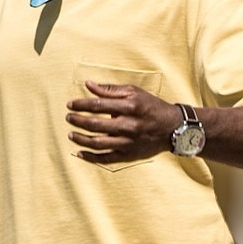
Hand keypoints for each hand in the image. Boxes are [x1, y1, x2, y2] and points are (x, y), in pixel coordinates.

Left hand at [66, 81, 180, 162]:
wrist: (173, 128)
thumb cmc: (152, 106)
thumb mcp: (134, 92)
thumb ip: (110, 90)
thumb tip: (88, 85)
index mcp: (130, 107)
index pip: (98, 105)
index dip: (81, 104)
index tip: (70, 104)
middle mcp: (129, 125)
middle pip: (95, 125)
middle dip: (78, 121)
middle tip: (69, 118)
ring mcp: (128, 142)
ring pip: (98, 143)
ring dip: (81, 139)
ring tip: (71, 134)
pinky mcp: (129, 155)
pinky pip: (106, 159)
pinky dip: (91, 157)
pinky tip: (79, 153)